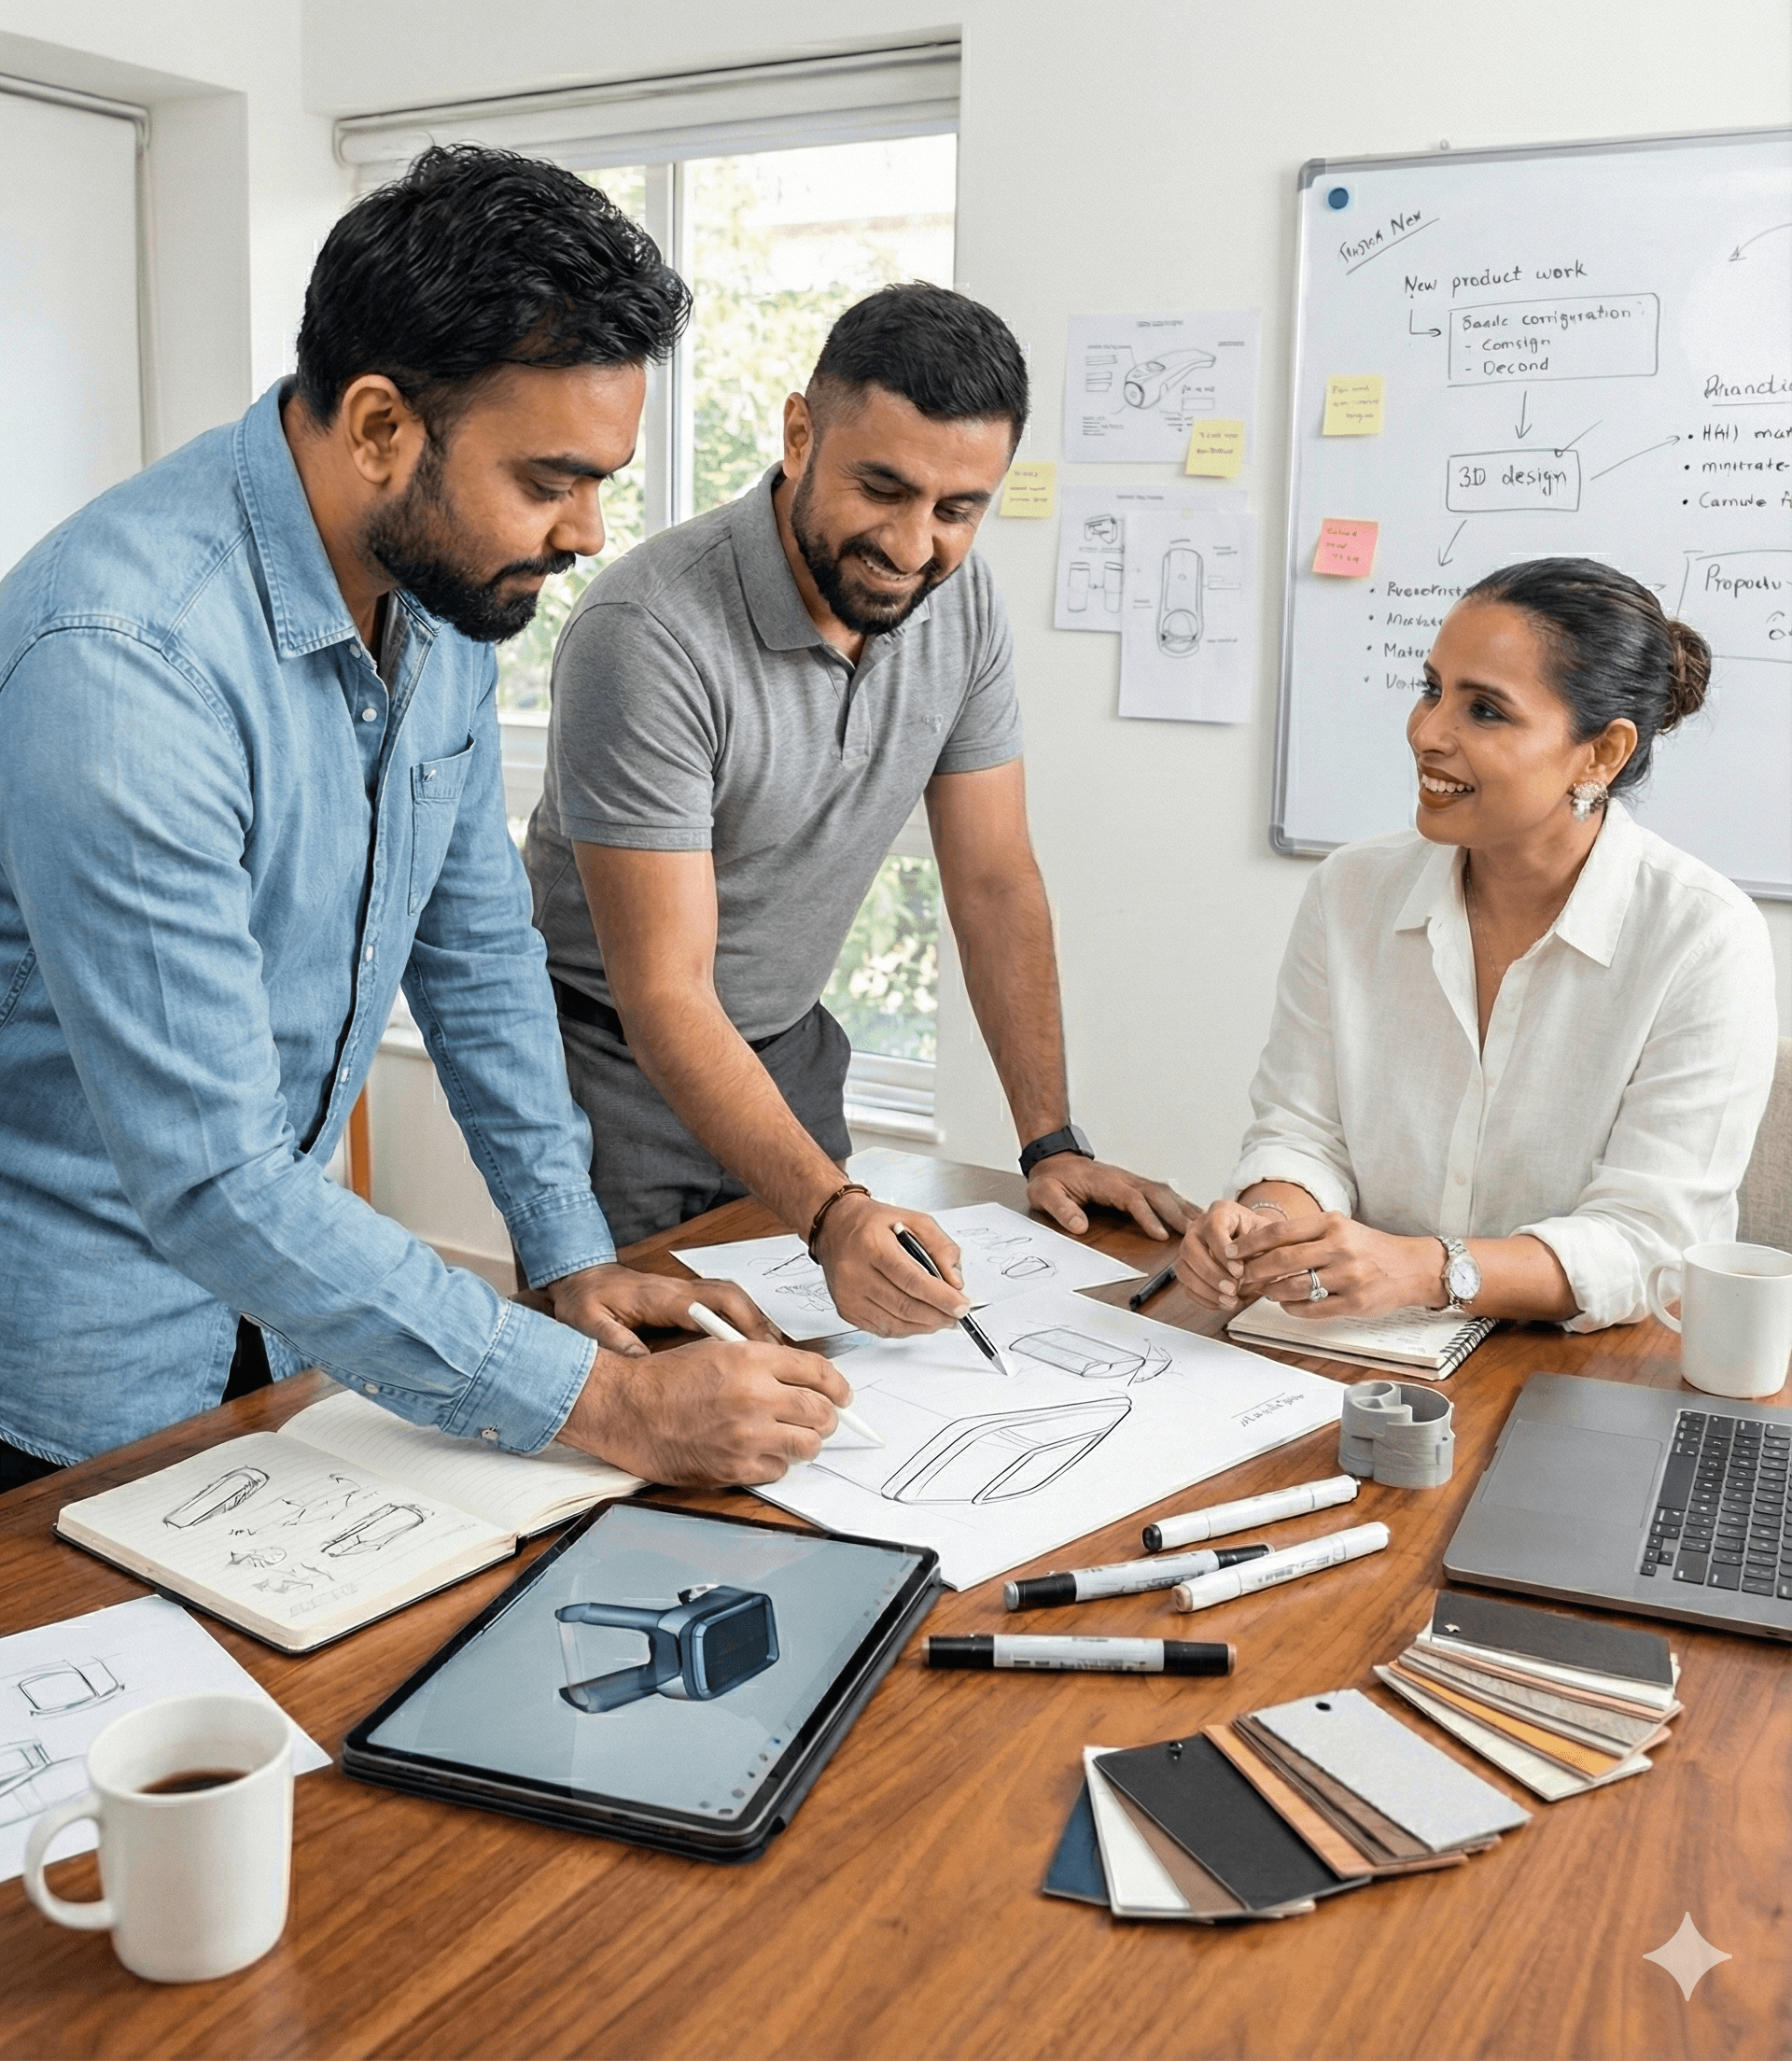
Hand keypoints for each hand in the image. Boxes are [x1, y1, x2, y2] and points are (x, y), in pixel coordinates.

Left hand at [530, 1263, 782, 1356]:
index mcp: (659, 1295)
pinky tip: (754, 1351)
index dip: (738, 1323)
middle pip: (732, 1298)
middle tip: (780, 1357)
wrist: (579, 1279)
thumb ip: (613, 1340)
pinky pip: (725, 1308)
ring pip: (733, 1301)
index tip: (756, 1348)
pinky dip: (744, 1325)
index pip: (709, 1303)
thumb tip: (642, 1363)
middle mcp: (679, 1289)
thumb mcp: (588, 1322)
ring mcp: (685, 1292)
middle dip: (759, 1324)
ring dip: (756, 1325)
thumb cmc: (584, 1301)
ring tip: (777, 1358)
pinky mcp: (686, 1300)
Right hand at [558, 1335, 852, 1485]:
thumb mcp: (718, 1349)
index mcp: (752, 1359)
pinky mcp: (734, 1468)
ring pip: (808, 1445)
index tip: (843, 1394)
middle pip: (821, 1411)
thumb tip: (805, 1379)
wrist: (626, 1408)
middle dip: (828, 1416)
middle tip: (822, 1418)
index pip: (819, 1372)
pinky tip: (759, 1451)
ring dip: (805, 1441)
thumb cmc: (665, 1378)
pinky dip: (775, 1463)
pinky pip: (779, 1470)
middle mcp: (755, 1396)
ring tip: (790, 1436)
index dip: (838, 1385)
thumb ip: (764, 1362)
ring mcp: (746, 1436)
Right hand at [814, 1195, 968, 1336]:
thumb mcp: (914, 1220)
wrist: (835, 1227)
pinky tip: (920, 1320)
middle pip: (905, 1305)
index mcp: (871, 1245)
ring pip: (896, 1322)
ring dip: (925, 1325)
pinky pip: (883, 1328)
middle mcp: (855, 1272)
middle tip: (957, 1314)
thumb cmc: (873, 1223)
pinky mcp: (846, 1310)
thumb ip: (941, 1246)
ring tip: (943, 1318)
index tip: (961, 1305)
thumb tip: (955, 1281)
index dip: (940, 1297)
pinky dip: (907, 1328)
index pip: (912, 1280)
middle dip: (938, 1314)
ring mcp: (848, 1295)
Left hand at [1027, 1155, 1192, 1240]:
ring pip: (1165, 1192)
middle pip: (1157, 1194)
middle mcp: (1124, 1179)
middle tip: (1196, 1235)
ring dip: (1184, 1208)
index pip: (1133, 1199)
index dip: (1148, 1217)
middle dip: (1177, 1214)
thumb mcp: (1045, 1194)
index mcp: (1105, 1182)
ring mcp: (1132, 1181)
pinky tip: (1194, 1215)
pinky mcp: (1135, 1186)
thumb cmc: (1050, 1178)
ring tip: (1205, 1226)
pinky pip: (1163, 1194)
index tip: (1161, 1235)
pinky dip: (1181, 1204)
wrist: (1053, 1160)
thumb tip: (1080, 1226)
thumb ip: (1061, 1209)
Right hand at [1172, 1200, 1258, 1311]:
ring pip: (1183, 1269)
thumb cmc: (1261, 1236)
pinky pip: (1187, 1286)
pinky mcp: (1188, 1268)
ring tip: (1230, 1300)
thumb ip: (1258, 1249)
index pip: (1213, 1229)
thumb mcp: (1267, 1235)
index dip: (1223, 1251)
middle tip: (1233, 1289)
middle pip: (1190, 1249)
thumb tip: (1245, 1272)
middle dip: (1211, 1273)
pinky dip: (1204, 1298)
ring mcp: (1190, 1248)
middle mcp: (1198, 1228)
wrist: (1256, 1241)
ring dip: (1206, 1289)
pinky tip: (1224, 1303)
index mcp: (1220, 1213)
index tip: (1239, 1270)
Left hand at [1235, 1212, 1441, 1319]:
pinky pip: (1312, 1309)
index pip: (1279, 1232)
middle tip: (1241, 1276)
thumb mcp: (1339, 1227)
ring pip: (1294, 1287)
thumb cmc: (1367, 1246)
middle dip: (1254, 1270)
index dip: (1250, 1244)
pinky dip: (1292, 1308)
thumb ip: (1304, 1233)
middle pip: (1282, 1260)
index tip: (1232, 1251)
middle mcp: (1340, 1247)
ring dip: (1272, 1291)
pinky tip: (1286, 1303)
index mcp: (1331, 1223)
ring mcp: (1348, 1276)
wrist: (1410, 1267)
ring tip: (1265, 1291)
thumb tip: (1259, 1244)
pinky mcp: (1355, 1302)